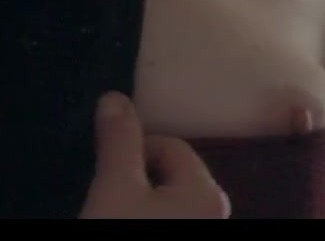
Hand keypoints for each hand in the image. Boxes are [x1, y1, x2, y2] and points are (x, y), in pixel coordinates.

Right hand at [79, 93, 230, 218]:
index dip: (134, 148)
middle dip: (140, 173)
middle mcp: (217, 212)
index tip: (107, 168)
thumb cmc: (124, 229)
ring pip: (167, 201)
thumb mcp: (115, 186)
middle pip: (171, 173)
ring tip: (114, 207)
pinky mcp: (189, 237)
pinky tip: (123, 218)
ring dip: (142, 198)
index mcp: (209, 192)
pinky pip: (167, 217)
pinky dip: (146, 214)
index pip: (171, 145)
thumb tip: (115, 97)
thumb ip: (119, 140)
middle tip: (109, 190)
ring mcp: (203, 228)